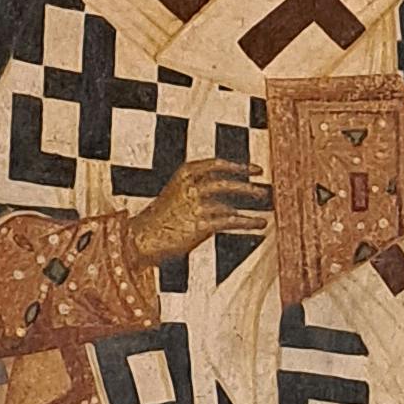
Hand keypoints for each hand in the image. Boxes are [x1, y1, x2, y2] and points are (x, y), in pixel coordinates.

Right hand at [128, 159, 273, 264]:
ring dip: (250, 208)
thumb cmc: (158, 220)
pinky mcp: (200, 225)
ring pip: (230, 204)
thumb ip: (198, 189)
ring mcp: (195, 206)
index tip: (255, 169)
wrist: (140, 238)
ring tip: (264, 212)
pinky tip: (258, 224)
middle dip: (247, 185)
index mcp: (183, 174)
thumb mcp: (175, 194)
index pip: (216, 164)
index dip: (238, 166)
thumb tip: (226, 194)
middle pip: (226, 182)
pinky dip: (248, 222)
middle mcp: (190, 187)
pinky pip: (231, 222)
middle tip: (263, 190)